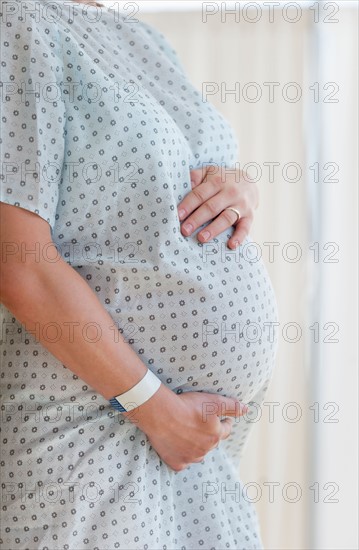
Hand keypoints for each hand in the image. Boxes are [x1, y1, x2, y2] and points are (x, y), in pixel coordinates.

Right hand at [122, 383, 247, 471]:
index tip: (221, 417)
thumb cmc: (187, 405)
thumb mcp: (213, 401)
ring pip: (198, 453)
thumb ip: (232, 406)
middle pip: (212, 443)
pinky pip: (183, 462)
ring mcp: (191, 458)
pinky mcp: (176, 463)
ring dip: (197, 446)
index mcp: (216, 435)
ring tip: (188, 434)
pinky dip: (182, 455)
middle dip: (210, 434)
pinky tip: (176, 446)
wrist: (161, 414)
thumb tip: (247, 410)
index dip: (224, 422)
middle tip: (201, 423)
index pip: (225, 430)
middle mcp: (206, 450)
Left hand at [177, 165, 258, 249]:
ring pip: (226, 218)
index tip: (178, 215)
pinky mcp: (249, 216)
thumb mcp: (209, 172)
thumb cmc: (221, 180)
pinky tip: (231, 245)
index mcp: (217, 182)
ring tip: (201, 238)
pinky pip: (245, 228)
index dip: (189, 205)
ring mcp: (241, 205)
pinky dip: (239, 237)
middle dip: (197, 219)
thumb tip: (182, 185)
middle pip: (211, 207)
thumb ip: (195, 176)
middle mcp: (230, 193)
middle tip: (185, 230)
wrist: (249, 182)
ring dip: (214, 229)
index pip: (200, 194)